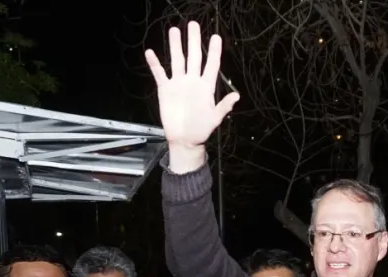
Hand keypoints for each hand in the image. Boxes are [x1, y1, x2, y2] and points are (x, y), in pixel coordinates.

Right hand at [145, 22, 239, 173]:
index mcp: (206, 87)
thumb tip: (236, 96)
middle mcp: (192, 82)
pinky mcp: (166, 90)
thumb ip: (224, 107)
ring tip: (174, 30)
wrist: (184, 140)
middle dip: (193, 41)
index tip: (216, 37)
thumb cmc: (201, 130)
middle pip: (193, 57)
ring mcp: (179, 84)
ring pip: (177, 61)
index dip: (214, 52)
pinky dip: (155, 64)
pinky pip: (160, 74)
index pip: (211, 65)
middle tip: (193, 25)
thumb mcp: (215, 119)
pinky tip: (151, 52)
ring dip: (176, 46)